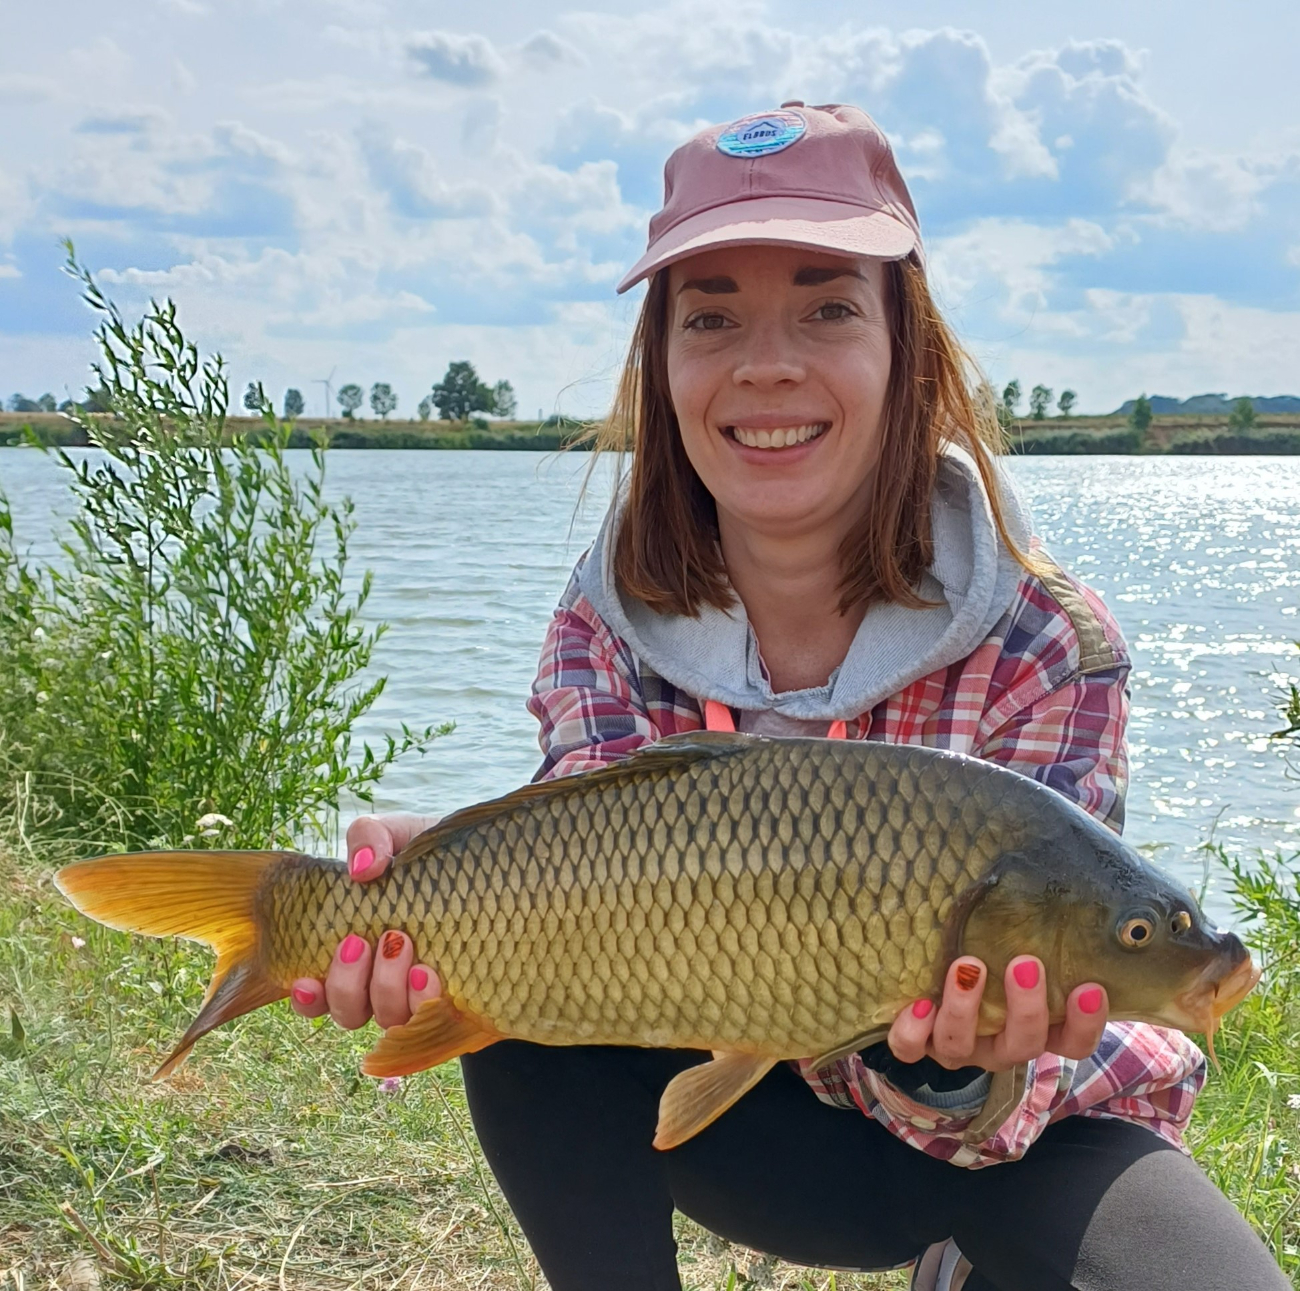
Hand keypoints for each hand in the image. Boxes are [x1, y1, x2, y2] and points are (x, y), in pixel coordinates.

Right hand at [289, 812, 444, 1029]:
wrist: (497, 865)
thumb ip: (370, 837)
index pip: (316, 993)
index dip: (306, 997)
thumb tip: (361, 869)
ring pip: (387, 1018)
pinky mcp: (456, 997)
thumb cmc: (437, 852)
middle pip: (347, 1012)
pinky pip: (432, 1019)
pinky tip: (427, 973)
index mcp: (357, 951)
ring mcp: (418, 992)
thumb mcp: (400, 833)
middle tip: (361, 940)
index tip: (306, 978)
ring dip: (385, 988)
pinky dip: (423, 1001)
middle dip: (347, 984)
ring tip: (401, 943)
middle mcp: (382, 981)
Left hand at [888, 955, 1107, 1072]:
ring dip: (965, 1008)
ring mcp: (958, 1048)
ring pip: (963, 1046)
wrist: (929, 987)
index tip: (1091, 989)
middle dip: (1027, 1008)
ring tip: (967, 966)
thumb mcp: (1016, 948)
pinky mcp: (918, 1044)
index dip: (1086, 1023)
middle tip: (1026, 963)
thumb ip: (1040, 934)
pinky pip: (911, 1049)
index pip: (1073, 1042)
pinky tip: (920, 1003)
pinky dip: (913, 1031)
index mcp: (1035, 1030)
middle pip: (1024, 1044)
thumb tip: (1063, 890)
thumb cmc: (990, 957)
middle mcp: (999, 1045)